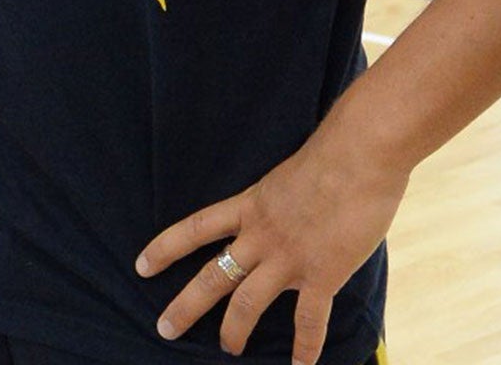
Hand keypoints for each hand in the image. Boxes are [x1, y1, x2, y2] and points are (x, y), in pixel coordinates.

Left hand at [137, 135, 406, 362]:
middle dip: (186, 306)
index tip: (141, 266)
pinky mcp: (322, 273)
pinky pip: (309, 320)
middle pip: (213, 275)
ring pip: (247, 303)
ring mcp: (288, 257)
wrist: (359, 156)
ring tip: (227, 350)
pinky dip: (305, 348)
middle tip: (164, 329)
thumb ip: (278, 203)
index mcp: (249, 206)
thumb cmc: (331, 157)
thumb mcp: (286, 178)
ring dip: (233, 331)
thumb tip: (286, 215)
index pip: (196, 228)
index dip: (165, 248)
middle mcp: (260, 235)